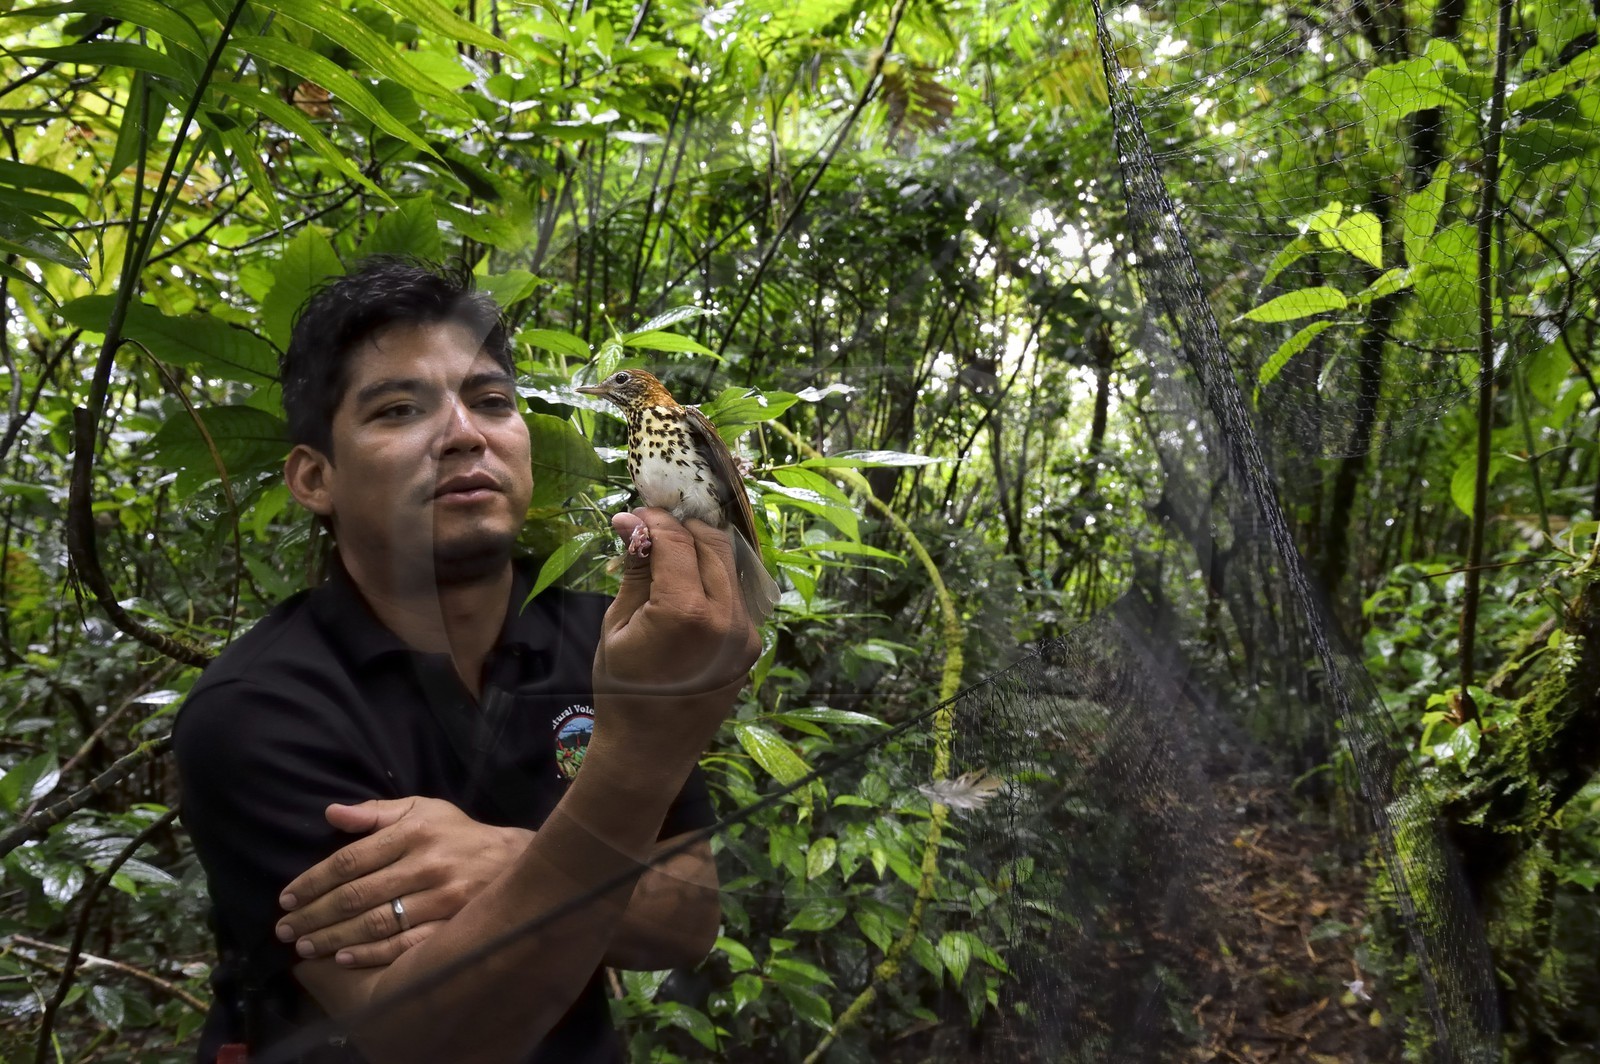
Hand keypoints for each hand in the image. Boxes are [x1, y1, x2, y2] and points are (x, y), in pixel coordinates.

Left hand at [275, 798, 530, 967]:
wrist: (514, 861)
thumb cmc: (458, 834)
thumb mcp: (422, 809)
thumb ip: (375, 813)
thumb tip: (330, 813)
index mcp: (413, 832)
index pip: (350, 860)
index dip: (313, 880)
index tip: (286, 897)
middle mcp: (426, 865)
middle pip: (356, 895)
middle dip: (314, 914)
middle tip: (285, 928)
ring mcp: (441, 898)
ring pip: (374, 923)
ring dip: (333, 937)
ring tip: (305, 946)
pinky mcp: (452, 925)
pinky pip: (403, 944)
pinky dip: (370, 954)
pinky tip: (343, 957)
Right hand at [591, 510, 760, 761]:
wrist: (650, 750)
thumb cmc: (622, 690)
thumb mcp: (617, 625)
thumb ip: (635, 570)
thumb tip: (632, 521)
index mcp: (687, 612)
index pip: (678, 540)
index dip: (656, 519)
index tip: (636, 513)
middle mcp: (727, 617)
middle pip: (713, 544)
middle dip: (683, 527)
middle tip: (653, 527)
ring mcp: (747, 632)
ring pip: (731, 565)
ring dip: (702, 548)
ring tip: (670, 550)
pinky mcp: (753, 644)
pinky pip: (738, 594)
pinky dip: (715, 577)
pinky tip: (690, 580)